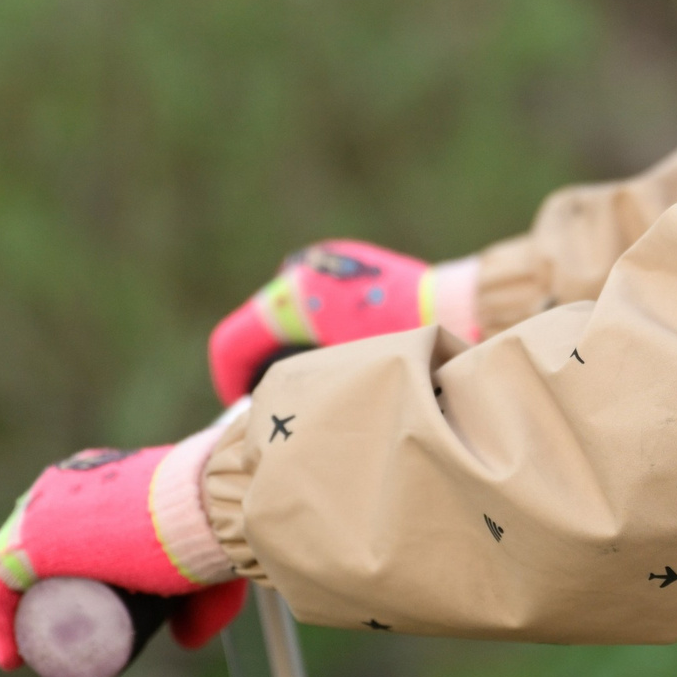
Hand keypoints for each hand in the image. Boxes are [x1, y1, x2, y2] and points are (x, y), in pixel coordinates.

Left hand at [0, 422, 244, 672]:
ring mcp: (43, 504)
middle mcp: (65, 482)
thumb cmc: (213, 522)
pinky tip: (11, 655)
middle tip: (70, 642)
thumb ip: (207, 603)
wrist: (205, 504)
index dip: (64, 576)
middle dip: (43, 597)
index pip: (66, 526)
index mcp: (100, 472)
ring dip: (19, 612)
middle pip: (38, 549)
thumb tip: (186, 641)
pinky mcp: (30, 533)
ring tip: (41, 653)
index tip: (83, 619)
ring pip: (15, 567)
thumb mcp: (209, 559)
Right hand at [206, 240, 433, 402]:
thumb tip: (265, 413)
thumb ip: (298, 389)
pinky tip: (327, 353)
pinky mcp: (337, 263)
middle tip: (273, 402)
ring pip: (277, 314)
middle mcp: (295, 276)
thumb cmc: (397, 347)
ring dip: (281, 346)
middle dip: (257, 365)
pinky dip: (304, 326)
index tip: (241, 409)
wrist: (448, 305)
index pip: (231, 345)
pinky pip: (304, 298)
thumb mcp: (339, 376)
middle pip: (253, 329)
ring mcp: (317, 264)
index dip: (228, 381)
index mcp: (288, 303)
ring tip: (303, 382)